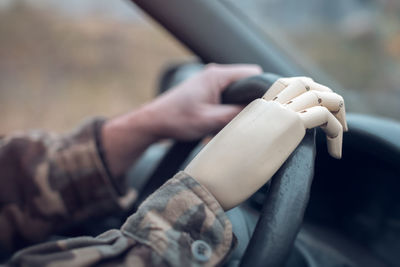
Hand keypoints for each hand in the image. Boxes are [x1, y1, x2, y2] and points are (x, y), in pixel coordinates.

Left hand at [145, 63, 262, 139]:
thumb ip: (234, 115)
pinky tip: (223, 122)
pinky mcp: (207, 92)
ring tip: (234, 121)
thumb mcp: (209, 120)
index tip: (269, 105)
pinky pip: (227, 97)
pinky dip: (229, 109)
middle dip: (251, 100)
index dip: (263, 89)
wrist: (154, 122)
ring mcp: (211, 83)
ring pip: (237, 92)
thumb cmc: (176, 119)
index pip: (253, 74)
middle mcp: (215, 75)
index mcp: (217, 75)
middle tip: (252, 117)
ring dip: (238, 106)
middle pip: (247, 83)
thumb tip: (259, 114)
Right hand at [185, 77, 346, 209]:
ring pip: (319, 94)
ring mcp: (277, 112)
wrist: (207, 179)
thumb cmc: (215, 173)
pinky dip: (336, 130)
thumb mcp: (235, 152)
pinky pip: (324, 114)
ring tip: (340, 133)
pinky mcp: (289, 125)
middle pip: (303, 83)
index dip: (303, 101)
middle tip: (333, 122)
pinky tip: (335, 152)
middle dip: (324, 97)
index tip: (312, 123)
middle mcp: (266, 105)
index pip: (284, 90)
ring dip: (336, 110)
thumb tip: (257, 156)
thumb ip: (249, 145)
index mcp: (252, 110)